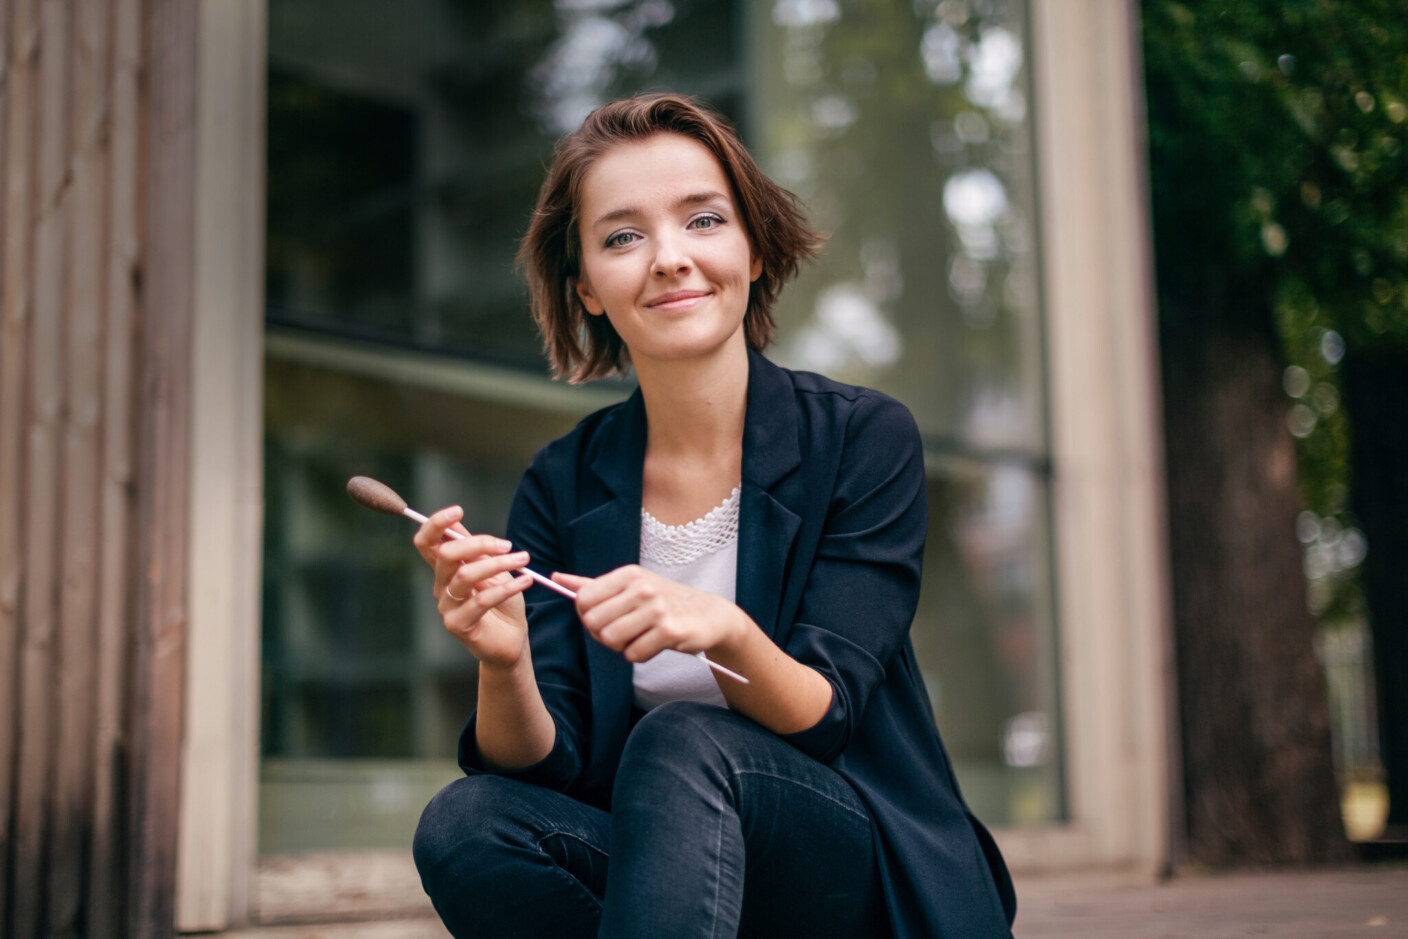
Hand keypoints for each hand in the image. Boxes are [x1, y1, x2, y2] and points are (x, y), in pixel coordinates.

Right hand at [413, 505, 533, 669]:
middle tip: (507, 545)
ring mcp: (447, 607)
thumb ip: (476, 549)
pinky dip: (506, 587)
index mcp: (446, 570)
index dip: (435, 524)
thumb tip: (456, 521)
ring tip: (523, 560)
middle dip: (479, 543)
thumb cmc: (503, 602)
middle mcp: (441, 586)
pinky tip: (524, 581)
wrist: (512, 639)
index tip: (458, 510)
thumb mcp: (493, 569)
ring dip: (498, 564)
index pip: (426, 543)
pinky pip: (480, 600)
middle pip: (447, 554)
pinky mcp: (458, 625)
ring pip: (465, 575)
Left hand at [554, 566, 743, 662]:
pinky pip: (634, 655)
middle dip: (604, 635)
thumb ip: (592, 585)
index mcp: (628, 574)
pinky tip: (654, 644)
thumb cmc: (664, 601)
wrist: (710, 614)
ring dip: (622, 647)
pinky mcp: (670, 631)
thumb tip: (556, 578)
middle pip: (594, 623)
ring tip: (639, 637)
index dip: (589, 617)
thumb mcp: (630, 586)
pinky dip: (640, 655)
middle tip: (624, 633)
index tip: (606, 619)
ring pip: (611, 640)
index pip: (583, 600)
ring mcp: (657, 608)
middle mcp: (642, 587)